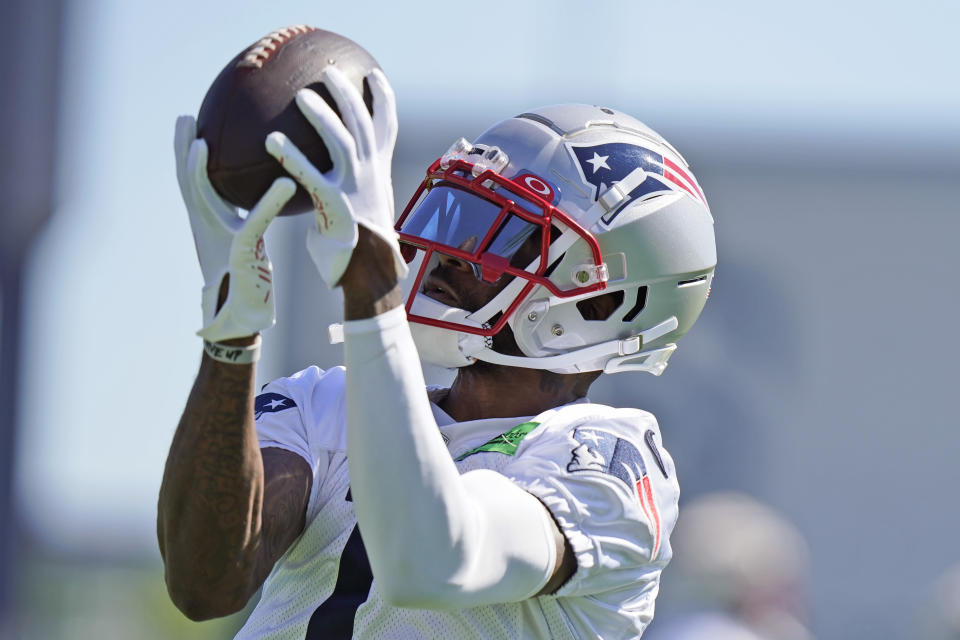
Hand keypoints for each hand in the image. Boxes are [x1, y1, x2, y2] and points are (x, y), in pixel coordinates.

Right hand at [174, 116, 295, 340]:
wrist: (246, 315)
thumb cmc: (250, 277)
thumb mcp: (250, 236)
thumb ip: (253, 211)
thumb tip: (271, 185)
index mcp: (211, 221)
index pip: (196, 180)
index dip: (190, 151)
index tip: (191, 122)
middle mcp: (209, 227)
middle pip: (188, 183)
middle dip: (181, 150)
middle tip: (183, 117)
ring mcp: (220, 238)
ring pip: (203, 199)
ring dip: (198, 170)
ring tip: (201, 140)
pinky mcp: (243, 252)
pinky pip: (254, 222)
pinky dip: (268, 203)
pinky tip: (285, 182)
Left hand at [265, 67, 408, 287]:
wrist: (369, 275)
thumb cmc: (360, 247)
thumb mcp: (363, 208)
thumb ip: (348, 187)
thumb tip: (330, 179)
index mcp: (378, 172)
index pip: (387, 127)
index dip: (382, 98)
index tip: (374, 74)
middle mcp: (370, 174)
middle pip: (363, 122)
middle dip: (349, 92)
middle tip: (328, 70)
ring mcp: (355, 188)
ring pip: (342, 140)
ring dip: (322, 116)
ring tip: (300, 96)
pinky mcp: (335, 205)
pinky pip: (311, 175)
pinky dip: (291, 156)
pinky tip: (270, 141)